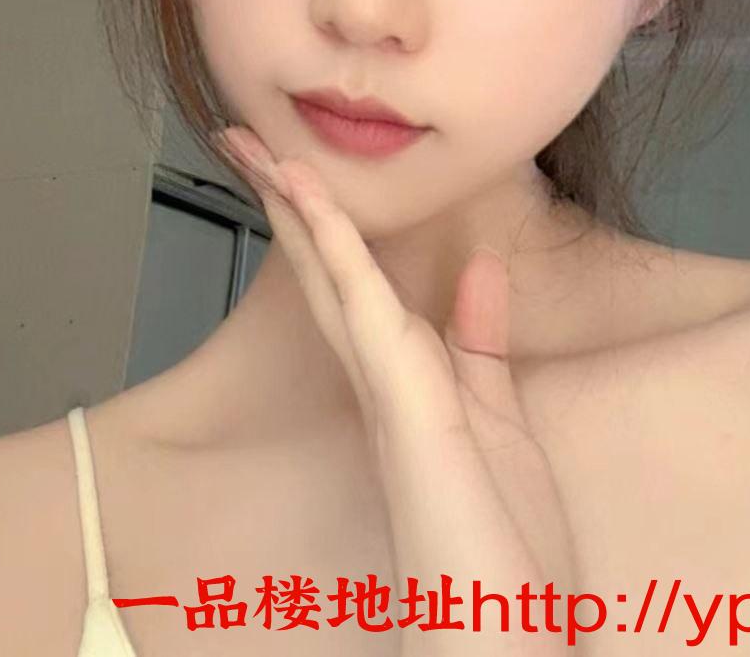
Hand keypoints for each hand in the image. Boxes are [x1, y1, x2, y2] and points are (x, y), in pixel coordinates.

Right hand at [217, 124, 578, 653]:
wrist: (500, 641)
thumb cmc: (503, 550)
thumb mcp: (501, 424)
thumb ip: (483, 346)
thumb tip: (480, 269)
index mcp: (404, 384)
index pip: (353, 287)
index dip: (320, 226)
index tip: (294, 170)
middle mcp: (382, 383)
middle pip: (325, 274)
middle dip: (288, 206)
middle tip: (245, 142)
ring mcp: (389, 395)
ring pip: (336, 281)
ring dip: (301, 211)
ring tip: (262, 150)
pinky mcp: (407, 408)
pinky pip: (369, 313)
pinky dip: (339, 253)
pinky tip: (314, 205)